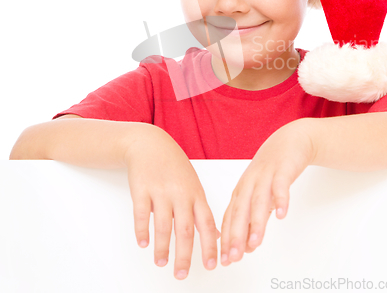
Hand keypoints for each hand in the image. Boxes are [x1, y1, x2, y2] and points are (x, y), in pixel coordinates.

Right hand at [124, 125, 219, 279]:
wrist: (150, 144)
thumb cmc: (174, 166)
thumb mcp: (193, 184)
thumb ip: (202, 209)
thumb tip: (215, 234)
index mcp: (196, 194)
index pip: (206, 223)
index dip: (210, 246)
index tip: (211, 265)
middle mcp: (180, 193)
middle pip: (184, 230)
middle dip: (184, 255)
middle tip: (181, 274)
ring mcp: (160, 191)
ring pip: (163, 225)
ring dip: (162, 248)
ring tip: (161, 262)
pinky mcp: (141, 189)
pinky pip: (141, 214)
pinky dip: (142, 231)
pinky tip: (143, 243)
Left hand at [220, 119, 314, 264]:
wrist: (290, 141)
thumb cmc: (271, 170)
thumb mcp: (260, 195)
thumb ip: (253, 219)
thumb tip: (247, 247)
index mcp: (241, 190)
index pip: (230, 217)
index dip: (227, 238)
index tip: (225, 259)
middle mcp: (249, 183)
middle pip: (240, 210)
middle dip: (236, 235)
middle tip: (234, 256)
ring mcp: (265, 175)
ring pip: (259, 201)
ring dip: (256, 222)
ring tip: (255, 242)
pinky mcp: (283, 169)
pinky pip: (281, 185)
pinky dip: (281, 199)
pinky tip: (282, 214)